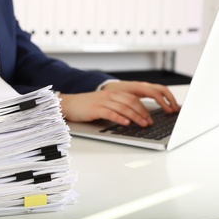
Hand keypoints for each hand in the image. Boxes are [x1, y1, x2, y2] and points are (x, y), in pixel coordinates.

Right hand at [59, 81, 179, 126]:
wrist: (69, 104)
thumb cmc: (86, 106)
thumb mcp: (103, 104)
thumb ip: (115, 107)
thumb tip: (130, 118)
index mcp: (113, 93)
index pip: (133, 99)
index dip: (143, 109)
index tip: (150, 118)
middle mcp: (109, 95)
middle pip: (131, 102)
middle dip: (143, 113)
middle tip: (149, 123)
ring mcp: (102, 101)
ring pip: (123, 108)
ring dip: (135, 117)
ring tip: (142, 124)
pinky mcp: (96, 109)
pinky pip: (111, 113)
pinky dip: (120, 118)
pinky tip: (126, 123)